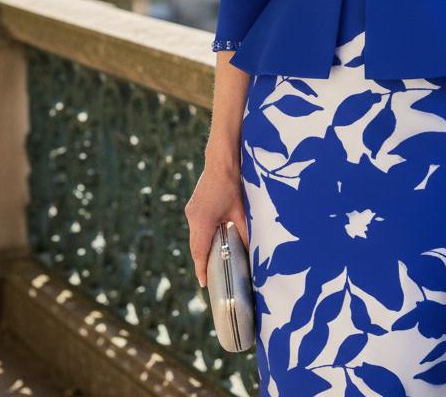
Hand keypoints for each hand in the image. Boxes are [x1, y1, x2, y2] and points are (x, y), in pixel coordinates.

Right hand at [185, 159, 248, 287]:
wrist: (222, 160)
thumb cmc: (233, 184)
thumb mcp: (241, 211)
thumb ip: (245, 232)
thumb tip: (254, 251)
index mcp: (203, 221)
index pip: (200, 252)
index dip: (202, 269)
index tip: (205, 284)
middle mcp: (193, 217)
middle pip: (196, 247)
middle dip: (202, 262)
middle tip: (211, 278)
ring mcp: (191, 210)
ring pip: (195, 238)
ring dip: (202, 250)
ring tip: (212, 263)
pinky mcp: (194, 206)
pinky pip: (196, 228)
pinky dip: (203, 238)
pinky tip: (213, 242)